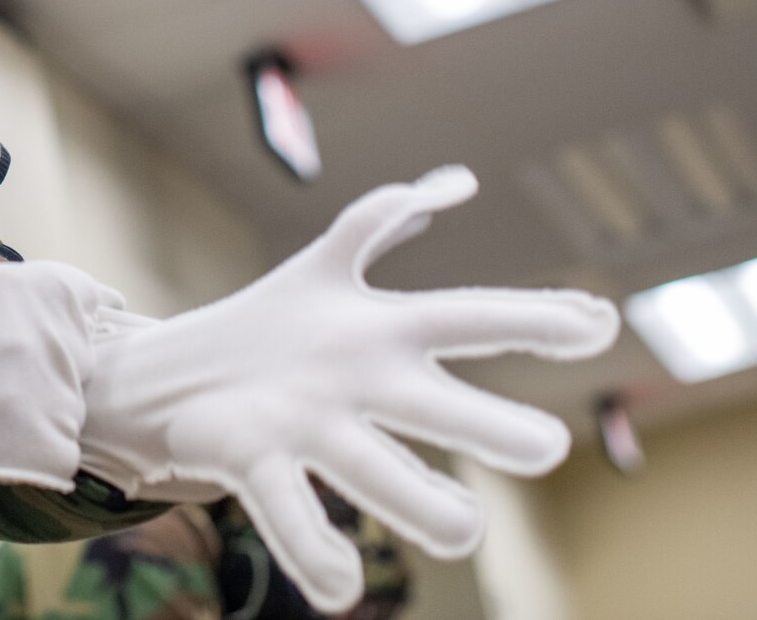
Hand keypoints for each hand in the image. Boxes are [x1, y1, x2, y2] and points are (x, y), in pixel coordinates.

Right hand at [0, 260, 122, 492]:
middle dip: (44, 374)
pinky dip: (29, 457)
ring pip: (68, 413)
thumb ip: (29, 299)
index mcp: (43, 290)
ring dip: (34, 417)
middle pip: (79, 364)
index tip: (52, 337)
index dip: (66, 326)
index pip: (91, 303)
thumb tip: (94, 307)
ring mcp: (55, 394)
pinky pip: (58, 457)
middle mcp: (57, 337)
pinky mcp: (46, 447)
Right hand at [77, 166, 618, 613]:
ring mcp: (300, 418)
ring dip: (431, 513)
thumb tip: (460, 178)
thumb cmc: (266, 326)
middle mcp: (347, 371)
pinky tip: (343, 585)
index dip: (536, 319)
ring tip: (462, 528)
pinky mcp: (249, 458)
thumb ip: (386, 220)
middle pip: (436, 403)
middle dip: (499, 428)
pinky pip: (290, 519)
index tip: (600, 325)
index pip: (467, 315)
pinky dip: (318, 557)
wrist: (155, 374)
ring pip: (379, 476)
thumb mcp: (325, 266)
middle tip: (547, 449)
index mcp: (376, 327)